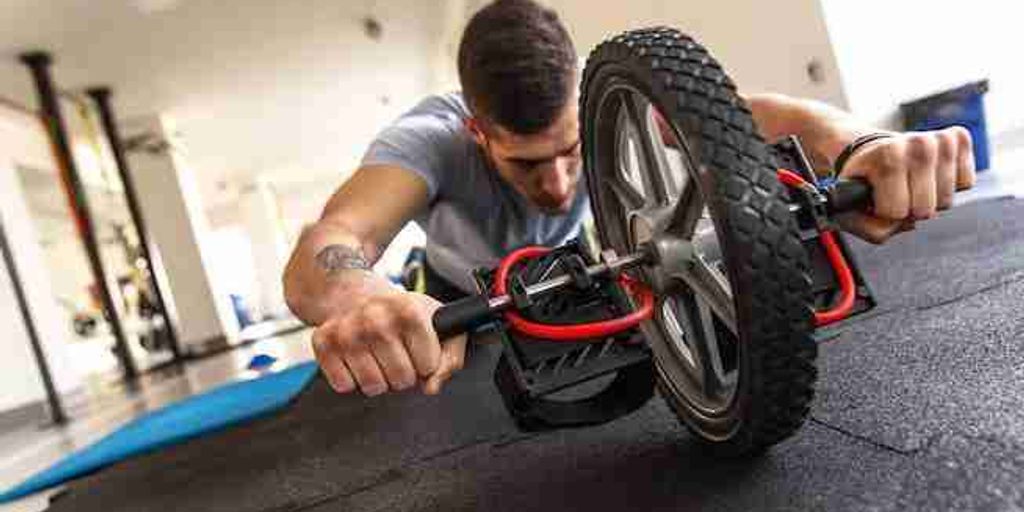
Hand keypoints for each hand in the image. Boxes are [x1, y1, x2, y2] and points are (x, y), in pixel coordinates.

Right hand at [311, 290, 466, 396]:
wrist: (352, 292)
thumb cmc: (399, 313)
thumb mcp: (437, 323)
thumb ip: (450, 358)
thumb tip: (431, 387)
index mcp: (409, 310)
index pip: (429, 366)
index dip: (426, 362)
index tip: (418, 348)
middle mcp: (376, 318)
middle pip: (402, 380)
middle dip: (404, 373)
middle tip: (396, 352)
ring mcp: (346, 331)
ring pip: (373, 387)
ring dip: (378, 378)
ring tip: (377, 355)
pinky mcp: (323, 342)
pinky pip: (344, 386)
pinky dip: (352, 378)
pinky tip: (356, 357)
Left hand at [836, 126, 975, 242]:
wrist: (872, 149)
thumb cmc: (865, 180)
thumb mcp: (851, 207)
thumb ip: (872, 228)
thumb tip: (907, 225)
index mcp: (889, 156)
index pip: (898, 212)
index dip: (885, 213)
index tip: (877, 198)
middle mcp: (918, 144)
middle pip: (926, 210)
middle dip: (909, 210)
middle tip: (896, 192)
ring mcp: (940, 139)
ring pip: (947, 200)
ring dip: (929, 199)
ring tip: (911, 183)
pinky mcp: (960, 138)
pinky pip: (967, 183)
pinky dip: (949, 186)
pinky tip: (930, 176)